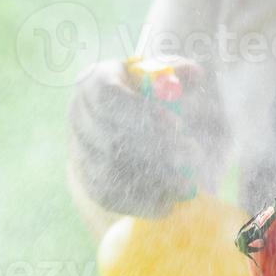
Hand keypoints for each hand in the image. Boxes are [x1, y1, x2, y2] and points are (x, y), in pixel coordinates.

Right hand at [67, 57, 226, 216]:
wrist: (129, 125)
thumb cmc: (150, 94)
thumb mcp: (164, 78)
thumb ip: (178, 75)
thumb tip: (194, 74)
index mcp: (95, 82)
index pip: (108, 97)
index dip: (141, 112)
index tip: (176, 126)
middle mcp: (80, 116)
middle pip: (112, 138)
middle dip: (157, 151)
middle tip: (193, 158)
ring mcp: (80, 151)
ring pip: (112, 171)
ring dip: (152, 180)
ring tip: (188, 185)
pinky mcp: (88, 180)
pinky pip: (111, 195)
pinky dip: (140, 201)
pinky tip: (168, 202)